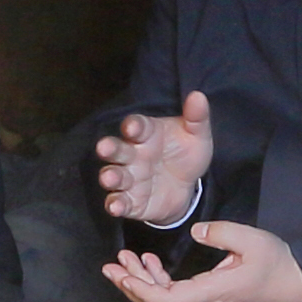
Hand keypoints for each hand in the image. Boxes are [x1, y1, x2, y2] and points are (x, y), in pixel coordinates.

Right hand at [96, 89, 212, 224]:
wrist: (186, 187)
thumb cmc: (185, 154)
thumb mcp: (196, 135)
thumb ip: (196, 117)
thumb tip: (198, 95)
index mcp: (147, 134)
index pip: (137, 126)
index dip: (133, 126)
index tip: (132, 127)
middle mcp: (133, 155)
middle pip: (118, 149)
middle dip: (110, 148)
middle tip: (103, 147)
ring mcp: (130, 178)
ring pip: (114, 175)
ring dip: (110, 176)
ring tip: (109, 178)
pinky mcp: (131, 201)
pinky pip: (120, 202)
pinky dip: (115, 204)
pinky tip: (116, 206)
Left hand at [102, 219, 301, 301]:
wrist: (295, 286)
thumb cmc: (276, 264)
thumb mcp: (253, 241)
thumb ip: (223, 233)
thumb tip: (196, 230)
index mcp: (212, 293)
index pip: (168, 301)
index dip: (142, 290)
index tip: (122, 274)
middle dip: (131, 285)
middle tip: (110, 265)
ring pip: (163, 301)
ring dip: (141, 281)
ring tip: (124, 259)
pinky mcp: (207, 301)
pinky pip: (175, 296)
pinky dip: (157, 281)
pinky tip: (149, 262)